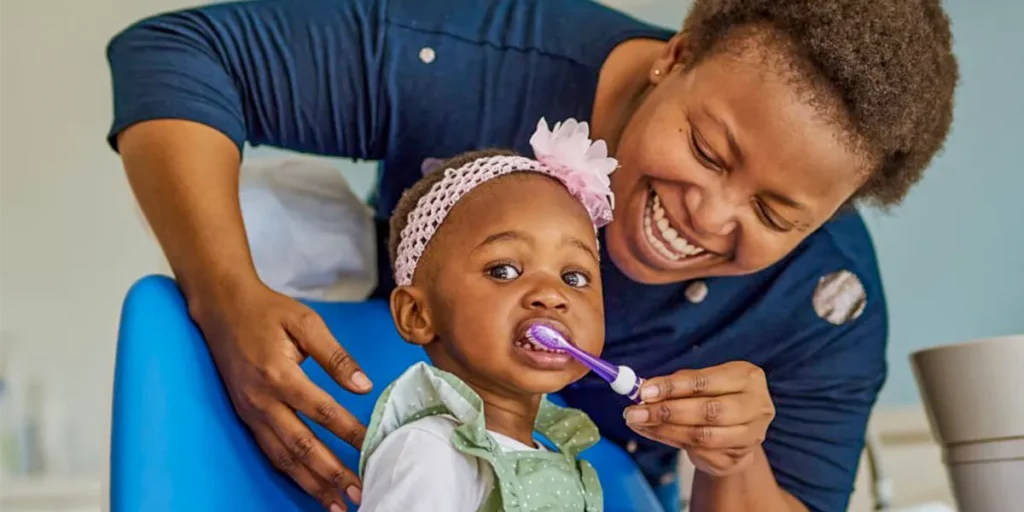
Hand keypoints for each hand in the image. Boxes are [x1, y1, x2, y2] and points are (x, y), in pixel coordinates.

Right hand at [190, 280, 370, 510]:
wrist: (221, 308)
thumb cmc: (268, 311)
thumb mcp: (306, 322)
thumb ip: (336, 356)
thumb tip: (364, 386)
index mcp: (279, 375)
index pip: (321, 411)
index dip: (350, 432)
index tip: (374, 446)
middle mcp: (261, 401)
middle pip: (301, 445)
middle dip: (331, 473)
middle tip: (359, 492)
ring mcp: (251, 413)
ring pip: (283, 457)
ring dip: (312, 483)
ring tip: (337, 503)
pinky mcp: (246, 417)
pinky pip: (270, 452)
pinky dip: (292, 474)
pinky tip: (310, 486)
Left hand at [623, 361, 774, 477]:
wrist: (738, 430)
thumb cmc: (717, 396)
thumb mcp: (703, 382)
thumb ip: (677, 384)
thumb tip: (643, 390)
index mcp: (747, 377)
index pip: (705, 382)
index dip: (673, 387)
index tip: (644, 392)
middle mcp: (756, 407)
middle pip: (708, 412)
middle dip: (666, 412)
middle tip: (634, 413)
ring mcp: (750, 436)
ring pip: (702, 436)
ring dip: (664, 430)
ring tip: (638, 423)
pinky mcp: (739, 458)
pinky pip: (699, 452)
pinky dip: (669, 441)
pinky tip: (652, 432)